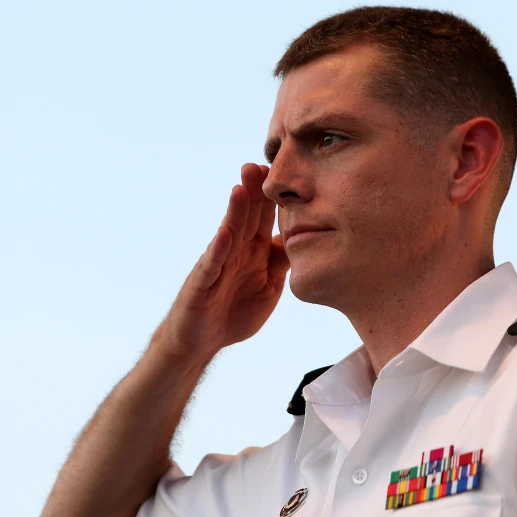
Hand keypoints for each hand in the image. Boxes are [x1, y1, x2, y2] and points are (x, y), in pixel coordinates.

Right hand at [152, 163, 289, 362]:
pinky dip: (217, 249)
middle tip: (260, 164)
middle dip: (253, 192)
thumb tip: (306, 236)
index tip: (287, 172)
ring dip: (235, 211)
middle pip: (246, 218)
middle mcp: (235, 252)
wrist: (203, 341)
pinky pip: (211, 265)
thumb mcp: (269, 285)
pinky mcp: (201, 284)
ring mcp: (217, 265)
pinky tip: (225, 233)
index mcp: (253, 251)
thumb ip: (282, 261)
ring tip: (243, 188)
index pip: (264, 219)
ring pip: (228, 234)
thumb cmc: (235, 310)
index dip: (274, 199)